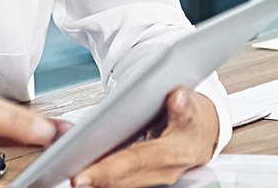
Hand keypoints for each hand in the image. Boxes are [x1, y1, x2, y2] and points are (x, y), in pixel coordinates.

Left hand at [71, 88, 219, 187]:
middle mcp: (166, 170)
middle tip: (74, 180)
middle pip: (126, 177)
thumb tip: (178, 97)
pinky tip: (89, 178)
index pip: (137, 160)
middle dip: (99, 179)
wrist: (203, 136)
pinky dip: (106, 180)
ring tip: (76, 179)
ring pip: (124, 183)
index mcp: (176, 152)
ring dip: (101, 183)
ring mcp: (156, 177)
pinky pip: (125, 181)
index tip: (86, 174)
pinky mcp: (147, 177)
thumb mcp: (193, 107)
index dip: (111, 168)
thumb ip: (185, 104)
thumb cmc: (193, 121)